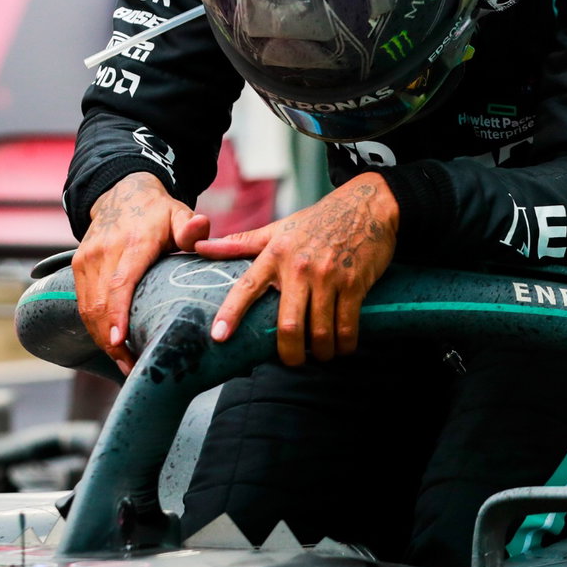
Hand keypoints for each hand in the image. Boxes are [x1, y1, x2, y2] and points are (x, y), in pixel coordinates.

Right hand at [72, 172, 209, 374]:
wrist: (122, 193)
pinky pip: (83, 303)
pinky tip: (111, 344)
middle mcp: (103, 252)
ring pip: (88, 308)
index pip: (120, 284)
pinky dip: (95, 327)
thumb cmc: (159, 212)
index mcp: (132, 243)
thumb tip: (202, 227)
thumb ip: (191, 228)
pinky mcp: (78, 266)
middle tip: (132, 368)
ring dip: (102, 339)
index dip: (117, 316)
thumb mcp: (180, 214)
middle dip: (112, 341)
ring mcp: (86, 259)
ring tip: (123, 363)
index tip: (120, 344)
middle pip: (101, 304)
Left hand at [198, 172, 397, 365]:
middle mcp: (299, 267)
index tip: (219, 337)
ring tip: (321, 354)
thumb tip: (199, 249)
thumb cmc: (319, 220)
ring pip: (320, 331)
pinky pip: (348, 326)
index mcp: (275, 254)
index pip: (247, 286)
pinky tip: (343, 347)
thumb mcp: (279, 229)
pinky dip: (345, 344)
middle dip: (290, 353)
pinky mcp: (355, 283)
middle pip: (289, 324)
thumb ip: (240, 244)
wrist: (367, 205)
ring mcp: (329, 276)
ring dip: (321, 352)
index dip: (231, 313)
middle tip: (292, 361)